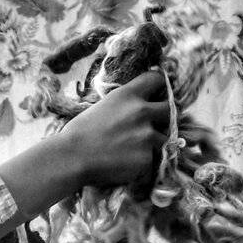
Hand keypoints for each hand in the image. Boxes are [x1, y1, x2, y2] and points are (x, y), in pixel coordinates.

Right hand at [59, 69, 169, 188]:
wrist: (72, 157)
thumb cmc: (79, 132)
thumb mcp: (103, 106)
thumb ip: (126, 104)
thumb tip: (142, 107)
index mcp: (128, 95)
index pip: (157, 79)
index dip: (160, 86)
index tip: (158, 94)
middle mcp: (141, 111)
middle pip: (170, 109)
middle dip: (165, 117)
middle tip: (156, 125)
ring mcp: (147, 135)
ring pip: (165, 137)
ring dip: (155, 143)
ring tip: (136, 149)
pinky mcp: (147, 157)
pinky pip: (154, 159)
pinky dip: (145, 162)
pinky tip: (128, 163)